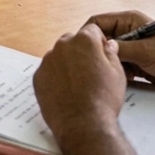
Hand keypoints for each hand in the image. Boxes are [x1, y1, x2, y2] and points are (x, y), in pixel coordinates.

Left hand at [34, 24, 126, 145]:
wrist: (83, 124)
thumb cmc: (103, 98)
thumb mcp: (117, 73)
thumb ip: (111, 54)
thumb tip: (109, 45)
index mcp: (84, 40)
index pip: (92, 30)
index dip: (99, 42)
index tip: (102, 55)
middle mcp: (62, 45)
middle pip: (72, 41)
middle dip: (80, 51)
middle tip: (89, 72)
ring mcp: (47, 61)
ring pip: (58, 56)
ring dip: (66, 64)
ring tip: (77, 85)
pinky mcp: (37, 77)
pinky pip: (48, 72)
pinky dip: (54, 78)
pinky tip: (65, 92)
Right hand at [87, 11, 154, 92]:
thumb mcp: (146, 51)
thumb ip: (121, 48)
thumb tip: (99, 49)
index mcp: (129, 20)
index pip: (98, 22)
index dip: (88, 34)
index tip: (81, 50)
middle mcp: (128, 31)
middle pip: (101, 39)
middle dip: (97, 51)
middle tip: (93, 65)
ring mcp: (132, 48)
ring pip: (109, 54)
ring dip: (108, 63)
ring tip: (110, 73)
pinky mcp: (136, 63)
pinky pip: (118, 66)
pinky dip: (116, 72)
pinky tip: (119, 79)